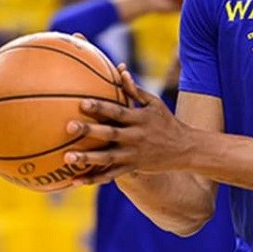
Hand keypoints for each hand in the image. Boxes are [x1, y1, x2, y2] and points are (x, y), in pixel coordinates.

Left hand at [64, 63, 193, 185]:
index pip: (118, 111)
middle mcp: (136, 137)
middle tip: (69, 127)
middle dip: (90, 131)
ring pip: (108, 158)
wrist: (185, 149)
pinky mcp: (132, 168)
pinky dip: (93, 179)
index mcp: (140, 119)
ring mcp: (133, 155)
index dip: (101, 107)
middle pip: (110, 134)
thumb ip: (135, 90)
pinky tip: (75, 181)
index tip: (82, 103)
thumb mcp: (155, 103)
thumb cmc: (166, 121)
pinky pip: (110, 175)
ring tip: (67, 157)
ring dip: (87, 158)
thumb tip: (121, 71)